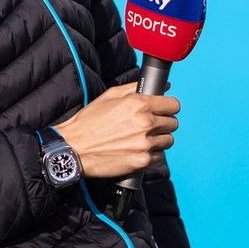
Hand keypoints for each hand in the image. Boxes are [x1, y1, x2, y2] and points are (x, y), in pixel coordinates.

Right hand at [53, 82, 178, 177]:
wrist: (74, 148)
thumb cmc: (89, 121)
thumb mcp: (110, 96)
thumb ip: (137, 88)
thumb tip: (164, 86)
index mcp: (139, 104)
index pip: (173, 104)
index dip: (168, 107)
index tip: (164, 110)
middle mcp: (145, 123)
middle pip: (173, 123)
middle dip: (163, 123)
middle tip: (149, 125)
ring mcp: (145, 143)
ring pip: (168, 140)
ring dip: (159, 139)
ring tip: (142, 138)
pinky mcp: (143, 161)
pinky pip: (160, 156)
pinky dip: (152, 154)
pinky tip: (137, 150)